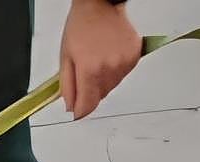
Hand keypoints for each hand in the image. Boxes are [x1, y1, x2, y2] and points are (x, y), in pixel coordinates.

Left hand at [60, 0, 141, 118]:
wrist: (100, 6)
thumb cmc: (80, 28)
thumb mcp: (65, 59)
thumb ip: (67, 87)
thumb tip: (71, 107)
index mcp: (90, 70)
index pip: (88, 105)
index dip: (80, 111)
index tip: (76, 113)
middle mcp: (110, 68)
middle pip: (100, 96)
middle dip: (90, 90)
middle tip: (84, 71)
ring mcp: (125, 63)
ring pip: (112, 86)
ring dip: (103, 81)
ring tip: (97, 59)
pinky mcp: (134, 57)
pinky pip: (122, 74)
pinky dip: (114, 71)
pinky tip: (108, 56)